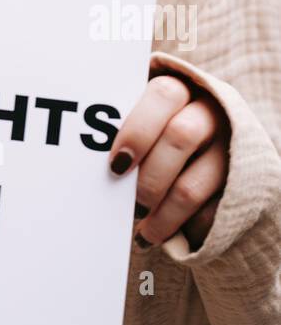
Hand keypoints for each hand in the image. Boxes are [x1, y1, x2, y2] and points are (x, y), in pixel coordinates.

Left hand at [109, 72, 230, 251]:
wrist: (215, 135)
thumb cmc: (160, 123)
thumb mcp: (148, 112)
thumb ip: (125, 119)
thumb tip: (80, 152)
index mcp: (182, 88)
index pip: (163, 95)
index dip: (137, 131)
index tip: (116, 165)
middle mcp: (211, 113)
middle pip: (180, 137)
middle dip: (148, 177)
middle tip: (131, 204)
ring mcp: (230, 147)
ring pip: (192, 186)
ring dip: (162, 215)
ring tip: (144, 231)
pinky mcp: (243, 183)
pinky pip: (211, 213)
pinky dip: (185, 230)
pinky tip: (165, 236)